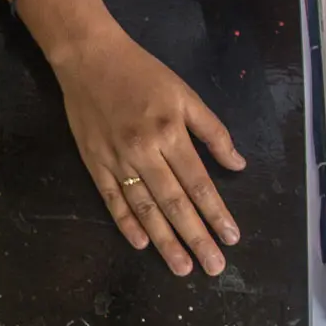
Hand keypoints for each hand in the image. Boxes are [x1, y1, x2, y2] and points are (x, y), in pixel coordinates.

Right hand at [50, 19, 246, 276]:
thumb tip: (237, 164)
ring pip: (145, 209)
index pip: (199, 183)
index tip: (231, 238)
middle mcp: (144, 152)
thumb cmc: (142, 73)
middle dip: (196, 237)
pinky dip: (126, 223)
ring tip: (183, 266)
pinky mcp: (94, 163)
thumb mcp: (185, 94)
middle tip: (214, 267)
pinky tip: (141, 243)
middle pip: (175, 203)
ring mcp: (116, 161)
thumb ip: (212, 131)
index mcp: (170, 133)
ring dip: (165, 241)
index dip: (216, 213)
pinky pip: (112, 200)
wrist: (89, 57)